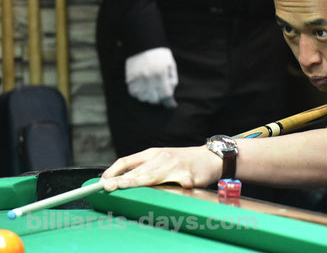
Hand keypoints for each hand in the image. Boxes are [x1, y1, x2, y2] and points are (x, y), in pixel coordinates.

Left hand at [101, 146, 221, 190]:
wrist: (209, 157)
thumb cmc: (182, 161)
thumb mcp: (161, 159)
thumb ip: (144, 167)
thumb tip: (120, 179)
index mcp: (152, 153)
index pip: (128, 160)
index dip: (114, 171)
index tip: (102, 181)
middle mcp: (162, 158)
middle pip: (139, 170)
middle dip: (123, 179)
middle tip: (109, 186)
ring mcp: (175, 166)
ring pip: (154, 176)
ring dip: (139, 181)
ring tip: (126, 186)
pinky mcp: (189, 174)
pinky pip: (181, 181)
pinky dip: (179, 185)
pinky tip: (177, 187)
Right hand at [125, 47, 177, 107]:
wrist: (143, 43)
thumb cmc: (160, 55)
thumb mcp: (171, 65)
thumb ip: (172, 79)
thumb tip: (171, 93)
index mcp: (161, 74)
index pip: (166, 94)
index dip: (169, 102)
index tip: (172, 105)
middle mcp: (149, 78)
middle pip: (154, 99)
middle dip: (159, 99)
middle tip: (160, 94)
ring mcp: (138, 78)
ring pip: (143, 98)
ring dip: (148, 97)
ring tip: (150, 91)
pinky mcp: (130, 77)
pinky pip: (133, 93)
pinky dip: (138, 93)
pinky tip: (142, 88)